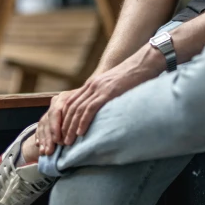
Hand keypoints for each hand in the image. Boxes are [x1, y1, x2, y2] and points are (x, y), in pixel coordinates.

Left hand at [35, 45, 162, 155]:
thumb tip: (103, 111)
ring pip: (78, 110)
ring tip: (67, 142)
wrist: (144, 62)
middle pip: (71, 107)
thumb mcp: (114, 85)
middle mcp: (92, 85)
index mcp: (92, 84)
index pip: (71, 102)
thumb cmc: (133, 75)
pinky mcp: (108, 92)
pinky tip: (80, 132)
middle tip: (60, 142)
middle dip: (63, 126)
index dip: (64, 118)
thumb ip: (105, 95)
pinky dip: (83, 121)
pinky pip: (91, 108)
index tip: (61, 132)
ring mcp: (99, 88)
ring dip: (70, 127)